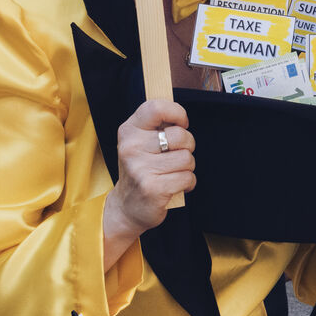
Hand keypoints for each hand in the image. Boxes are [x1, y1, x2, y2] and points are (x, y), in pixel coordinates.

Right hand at [103, 100, 195, 239]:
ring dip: (187, 168)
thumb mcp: (140, 143)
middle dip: (188, 146)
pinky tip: (175, 186)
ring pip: (187, 158)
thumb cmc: (141, 170)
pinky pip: (188, 178)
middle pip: (180, 135)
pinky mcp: (153, 188)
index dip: (177, 113)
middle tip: (177, 155)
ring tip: (173, 173)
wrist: (127, 208)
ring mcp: (140, 168)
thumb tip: (181, 117)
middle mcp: (131, 148)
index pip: (156, 108)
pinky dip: (188, 183)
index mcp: (128, 131)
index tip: (181, 124)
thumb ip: (157, 127)